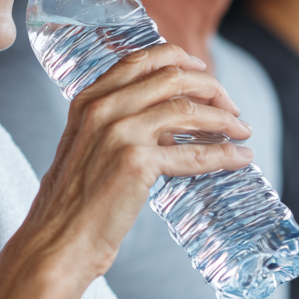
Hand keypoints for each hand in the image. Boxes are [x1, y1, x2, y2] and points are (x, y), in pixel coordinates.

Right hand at [7, 43, 252, 286]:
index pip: (140, 59)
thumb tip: (167, 126)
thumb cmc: (72, 203)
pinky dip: (223, 154)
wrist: (57, 240)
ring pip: (187, 110)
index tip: (202, 69)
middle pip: (172, 77)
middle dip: (210, 88)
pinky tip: (240, 158)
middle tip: (230, 107)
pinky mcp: (136, 163)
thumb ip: (116, 126)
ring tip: (242, 130)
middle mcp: (103, 109)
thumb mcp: (85, 147)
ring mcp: (119, 133)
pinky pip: (193, 154)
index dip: (179, 59)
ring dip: (223, 119)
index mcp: (88, 100)